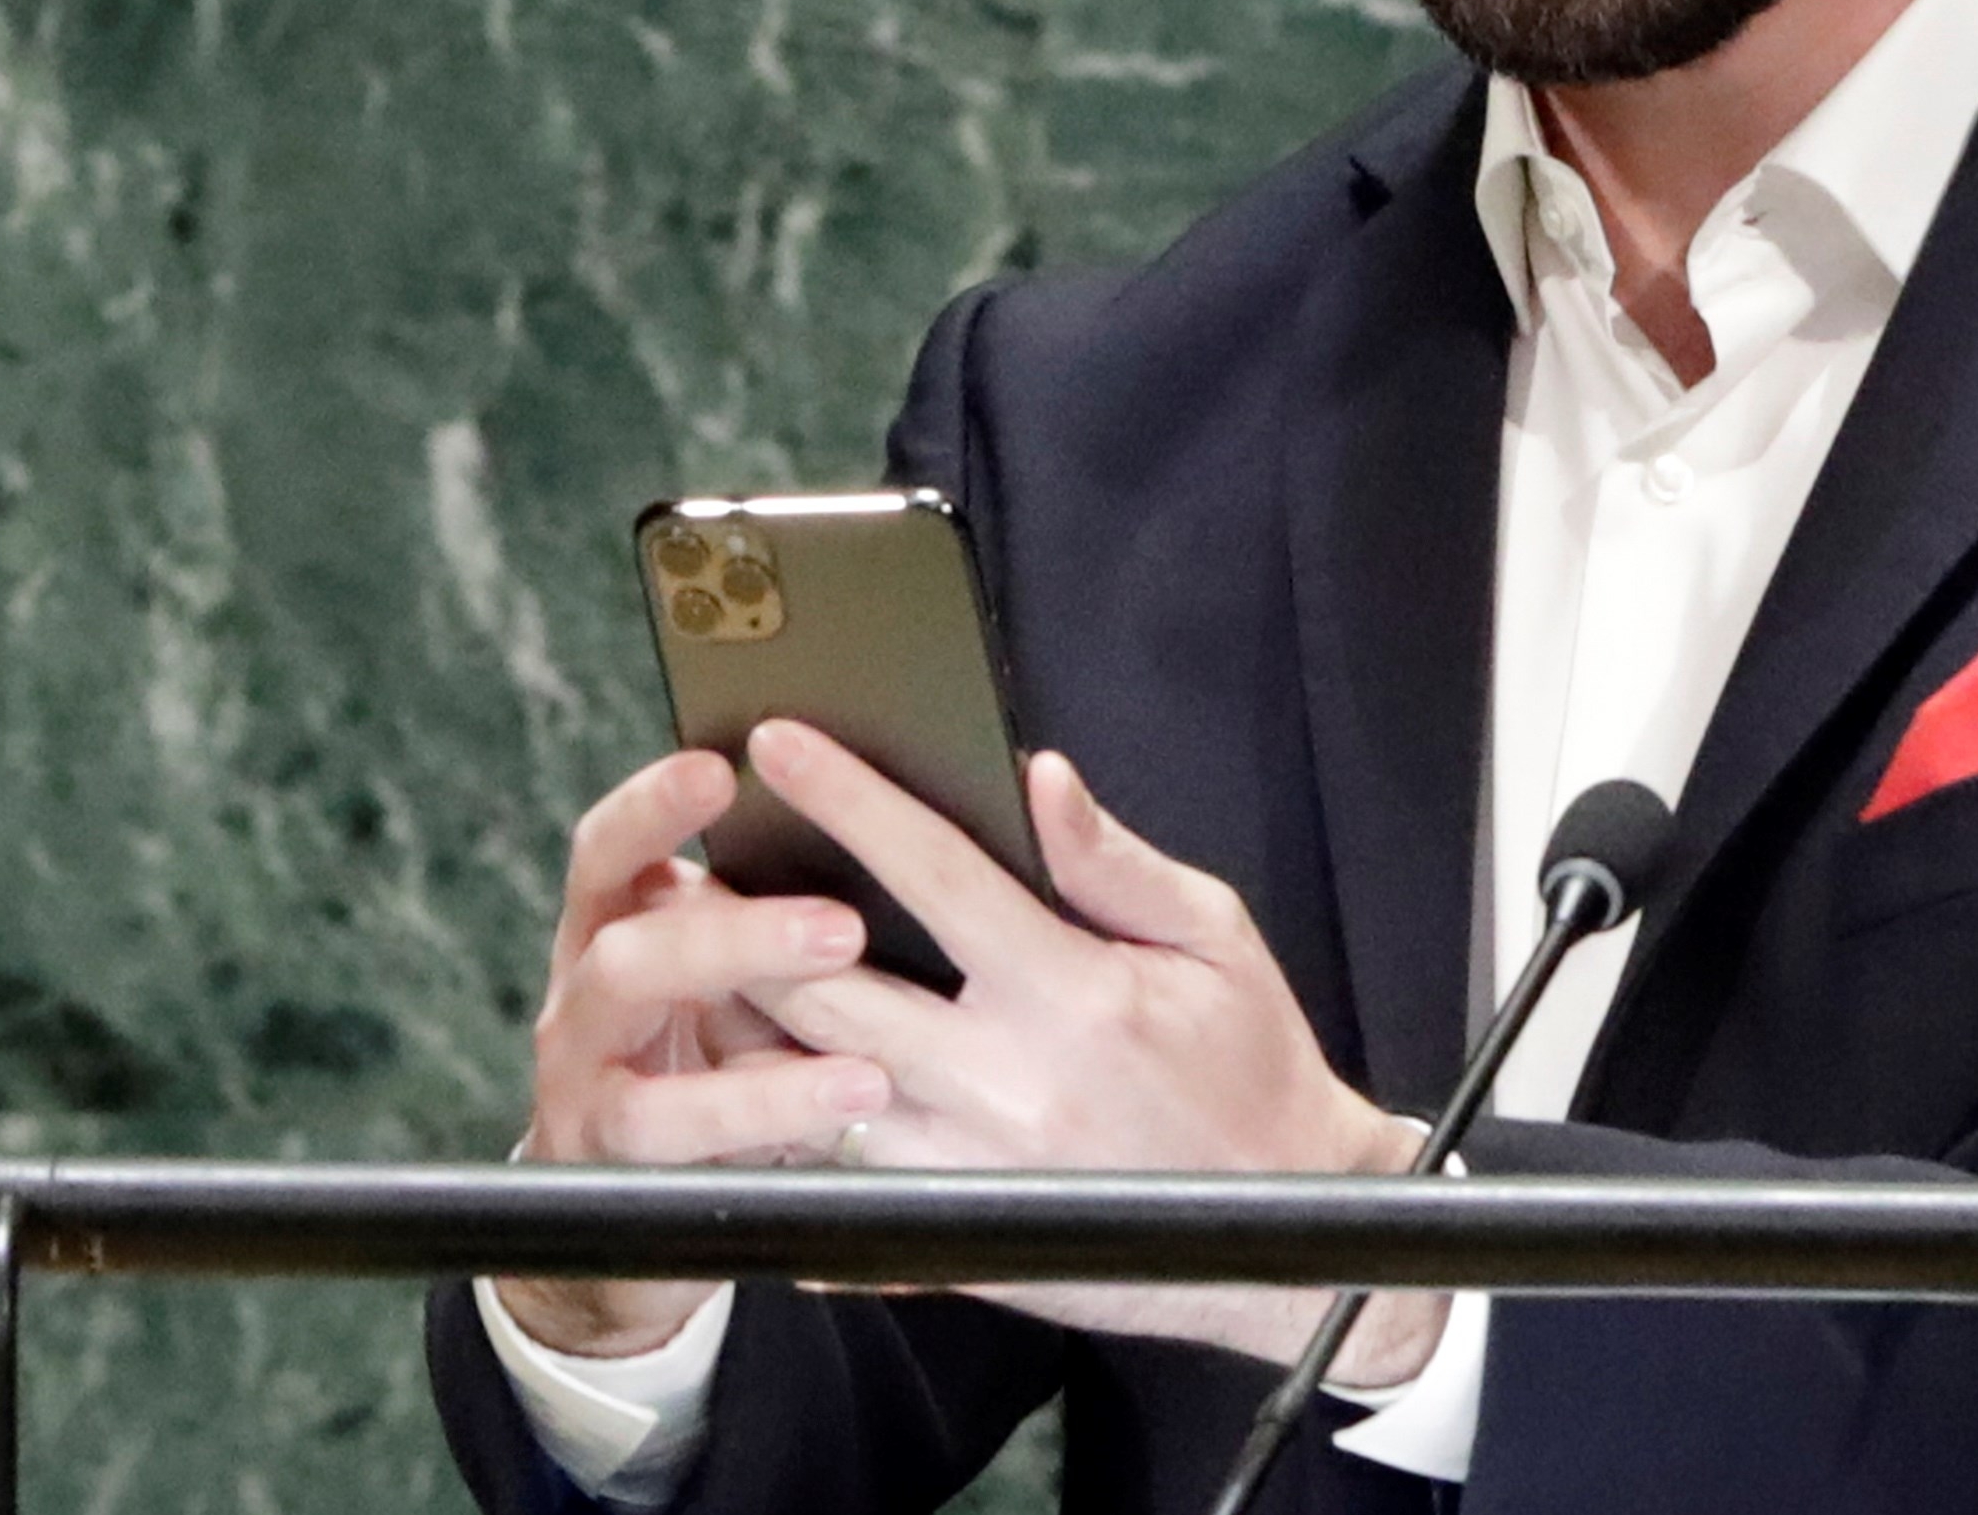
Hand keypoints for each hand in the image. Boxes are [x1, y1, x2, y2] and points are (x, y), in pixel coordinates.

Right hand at [494, 747, 894, 1357]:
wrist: (615, 1211)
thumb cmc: (702, 1051)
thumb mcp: (723, 978)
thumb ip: (764, 917)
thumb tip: (885, 836)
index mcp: (612, 931)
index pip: (610, 853)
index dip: (652, 807)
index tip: (720, 765)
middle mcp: (585, 1006)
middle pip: (628, 955)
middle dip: (735, 939)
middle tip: (844, 929)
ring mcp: (585, 1096)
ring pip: (650, 1086)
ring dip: (761, 1080)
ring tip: (866, 1073)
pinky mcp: (613, 1182)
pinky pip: (681, 1161)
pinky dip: (760, 1139)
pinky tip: (833, 1128)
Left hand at [743, 723, 1450, 1382]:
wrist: (1284, 1221)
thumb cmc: (1252, 1066)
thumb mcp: (1215, 938)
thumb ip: (1113, 861)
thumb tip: (1037, 777)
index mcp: (1073, 994)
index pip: (935, 873)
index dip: (850, 801)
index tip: (780, 746)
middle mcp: (1005, 1082)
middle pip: (829, 988)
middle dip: (746, 920)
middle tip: (693, 864)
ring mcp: (966, 1166)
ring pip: (808, 1086)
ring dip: (743, 1019)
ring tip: (697, 959)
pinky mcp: (950, 1230)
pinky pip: (832, 1171)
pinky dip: (780, 1117)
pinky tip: (748, 1071)